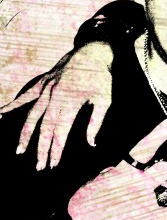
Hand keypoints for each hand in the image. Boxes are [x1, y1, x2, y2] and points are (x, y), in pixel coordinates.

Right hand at [0, 42, 113, 169]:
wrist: (93, 52)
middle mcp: (54, 97)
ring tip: (19, 151)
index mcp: (70, 102)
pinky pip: (25, 96)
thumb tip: (92, 144)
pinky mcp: (42, 83)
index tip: (52, 164)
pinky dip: (13, 104)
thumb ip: (96, 122)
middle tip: (39, 167)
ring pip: (31, 116)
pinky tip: (1, 112)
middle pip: (44, 128)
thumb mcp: (104, 99)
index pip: (60, 132)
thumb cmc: (101, 78)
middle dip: (41, 149)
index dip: (55, 149)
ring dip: (25, 134)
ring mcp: (46, 89)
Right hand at [68, 117, 166, 219]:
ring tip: (149, 197)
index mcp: (123, 169)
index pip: (144, 147)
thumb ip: (123, 168)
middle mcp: (136, 182)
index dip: (159, 133)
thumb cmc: (88, 200)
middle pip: (164, 169)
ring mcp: (143, 200)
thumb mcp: (100, 175)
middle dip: (162, 173)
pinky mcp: (146, 217)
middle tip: (154, 178)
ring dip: (166, 191)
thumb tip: (140, 168)